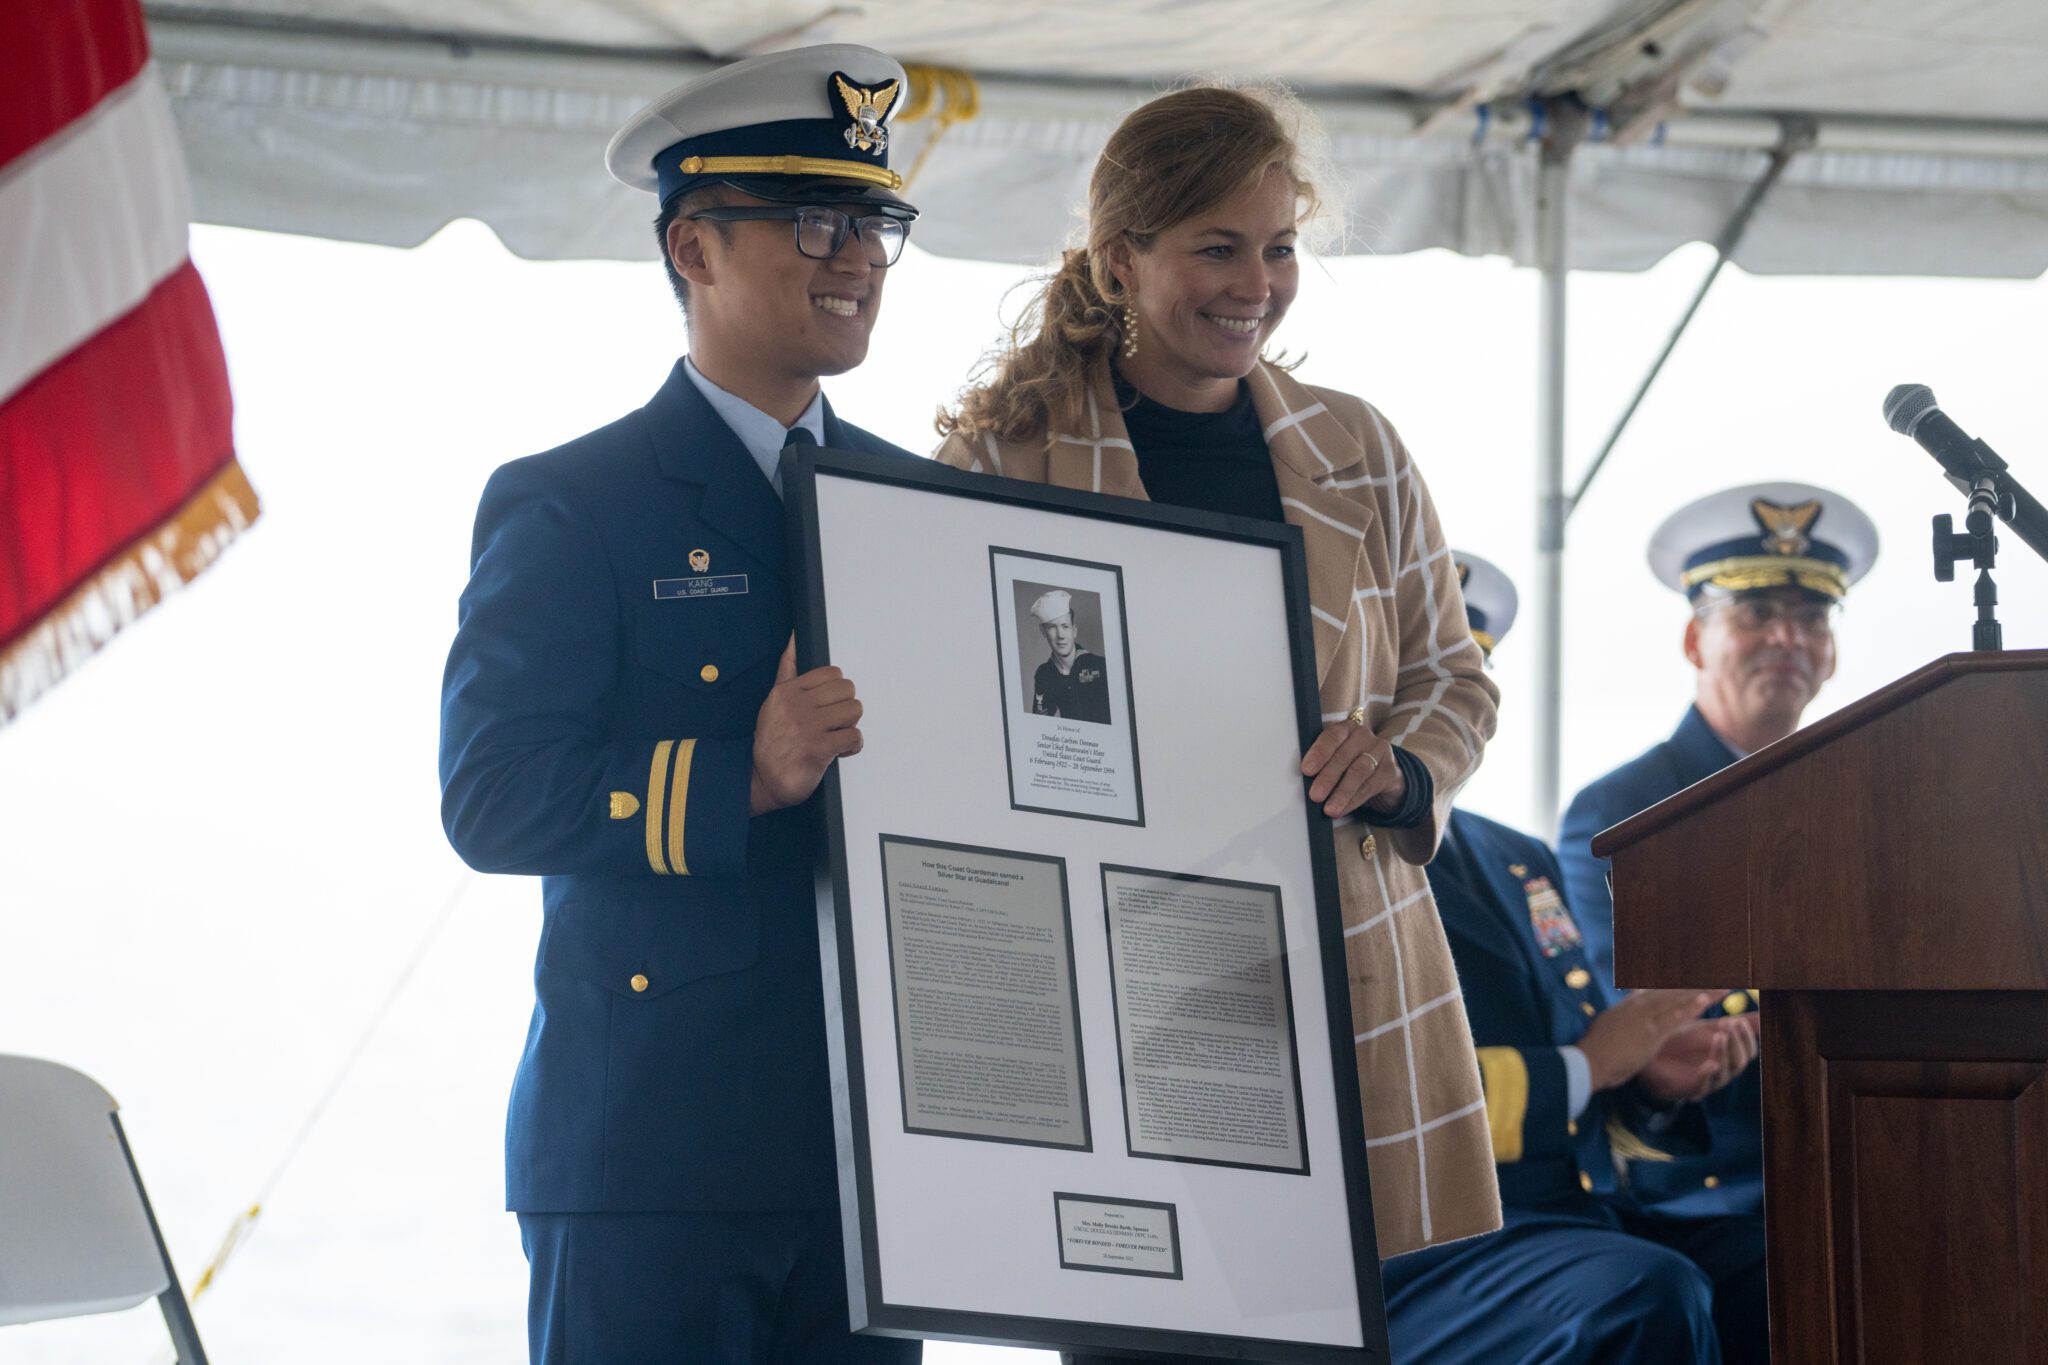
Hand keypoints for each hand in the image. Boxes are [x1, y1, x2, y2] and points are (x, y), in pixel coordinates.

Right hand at [750, 638, 862, 814]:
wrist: (761, 780)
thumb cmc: (772, 741)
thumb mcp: (774, 701)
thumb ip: (788, 670)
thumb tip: (794, 639)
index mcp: (788, 691)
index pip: (832, 673)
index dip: (836, 691)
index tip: (827, 706)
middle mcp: (797, 706)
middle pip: (848, 690)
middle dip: (845, 707)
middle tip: (834, 722)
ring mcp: (808, 727)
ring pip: (854, 710)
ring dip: (849, 726)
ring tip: (835, 736)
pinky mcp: (819, 749)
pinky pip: (854, 736)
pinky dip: (852, 746)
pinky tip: (839, 751)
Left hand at [1301, 721, 1404, 818]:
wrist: (1381, 774)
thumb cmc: (1349, 764)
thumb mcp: (1335, 757)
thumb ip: (1322, 763)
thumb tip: (1304, 781)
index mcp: (1345, 729)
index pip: (1332, 736)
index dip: (1319, 753)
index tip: (1306, 770)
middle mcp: (1363, 736)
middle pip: (1344, 757)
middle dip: (1328, 778)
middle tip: (1315, 796)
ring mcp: (1379, 751)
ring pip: (1359, 772)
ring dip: (1342, 793)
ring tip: (1329, 809)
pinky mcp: (1390, 770)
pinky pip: (1370, 786)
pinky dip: (1354, 800)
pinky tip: (1343, 809)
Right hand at [1576, 988, 1717, 1093]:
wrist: (1586, 1062)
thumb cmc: (1596, 1048)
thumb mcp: (1609, 1023)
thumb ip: (1624, 1009)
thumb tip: (1632, 995)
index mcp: (1629, 1005)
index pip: (1659, 989)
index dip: (1679, 984)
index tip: (1696, 977)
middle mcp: (1637, 1006)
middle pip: (1672, 990)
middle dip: (1696, 985)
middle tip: (1717, 976)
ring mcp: (1643, 1018)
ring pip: (1676, 1000)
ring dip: (1700, 993)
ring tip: (1721, 985)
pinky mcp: (1649, 1034)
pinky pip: (1673, 1019)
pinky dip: (1689, 1009)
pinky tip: (1704, 1002)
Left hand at [1637, 1013, 1760, 1103]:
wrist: (1653, 1056)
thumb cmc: (1683, 1041)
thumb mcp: (1707, 1027)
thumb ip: (1731, 1022)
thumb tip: (1760, 1014)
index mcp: (1730, 1056)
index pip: (1749, 1051)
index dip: (1746, 1036)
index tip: (1737, 1020)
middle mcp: (1724, 1071)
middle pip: (1740, 1061)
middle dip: (1736, 1042)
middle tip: (1727, 1023)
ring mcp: (1709, 1082)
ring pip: (1725, 1072)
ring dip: (1723, 1054)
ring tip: (1719, 1036)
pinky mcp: (1692, 1090)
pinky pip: (1704, 1086)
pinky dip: (1708, 1075)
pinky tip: (1709, 1064)